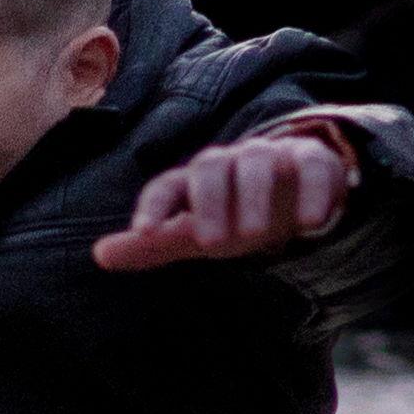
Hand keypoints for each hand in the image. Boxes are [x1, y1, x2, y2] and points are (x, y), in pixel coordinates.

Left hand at [91, 114, 356, 268]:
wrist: (291, 195)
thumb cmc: (232, 215)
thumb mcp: (194, 234)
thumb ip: (153, 243)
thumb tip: (99, 256)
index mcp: (195, 180)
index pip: (167, 184)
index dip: (154, 206)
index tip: (145, 233)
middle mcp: (230, 162)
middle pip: (212, 166)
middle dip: (210, 201)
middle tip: (211, 243)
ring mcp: (271, 157)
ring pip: (258, 160)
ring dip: (254, 196)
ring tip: (255, 235)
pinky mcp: (312, 161)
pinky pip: (312, 165)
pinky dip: (313, 190)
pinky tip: (311, 222)